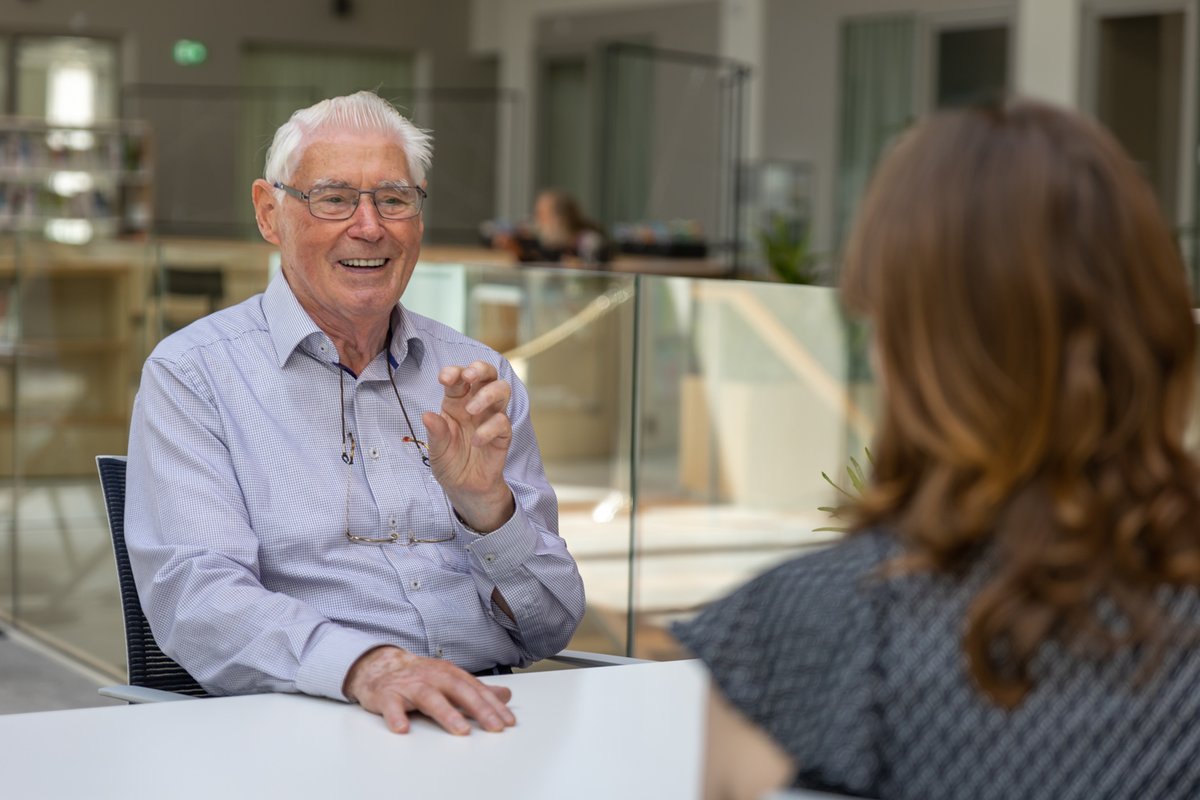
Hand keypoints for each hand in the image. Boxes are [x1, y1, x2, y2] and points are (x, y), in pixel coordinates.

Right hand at [344, 646, 515, 734]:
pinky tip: (402, 729)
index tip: (508, 721)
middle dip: (479, 708)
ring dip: (446, 713)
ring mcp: (409, 685)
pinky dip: (396, 716)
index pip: (475, 689)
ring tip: (461, 730)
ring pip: (430, 697)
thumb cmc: (419, 677)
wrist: (378, 667)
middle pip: (458, 690)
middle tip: (494, 726)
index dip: (493, 705)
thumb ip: (476, 690)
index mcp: (449, 674)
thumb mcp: (450, 680)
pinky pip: (391, 706)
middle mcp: (432, 677)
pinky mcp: (387, 695)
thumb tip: (506, 696)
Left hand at [423, 361, 515, 531]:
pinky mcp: (503, 435)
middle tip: (468, 377)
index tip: (444, 378)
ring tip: (472, 410)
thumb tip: (427, 415)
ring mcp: (491, 418)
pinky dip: (490, 428)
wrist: (465, 488)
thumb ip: (435, 433)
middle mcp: (475, 405)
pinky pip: (503, 422)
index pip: (459, 378)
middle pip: (487, 374)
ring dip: (487, 394)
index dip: (454, 372)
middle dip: (479, 369)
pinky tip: (477, 441)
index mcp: (456, 402)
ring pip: (501, 390)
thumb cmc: (450, 463)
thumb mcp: (436, 450)